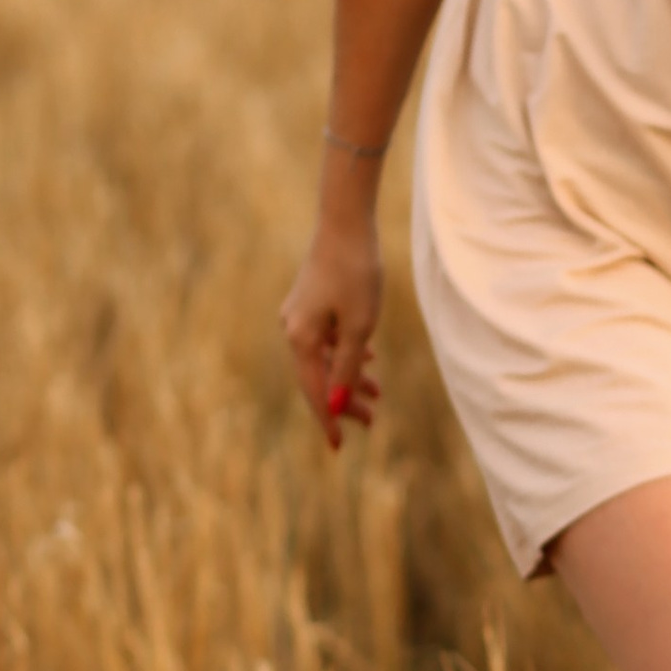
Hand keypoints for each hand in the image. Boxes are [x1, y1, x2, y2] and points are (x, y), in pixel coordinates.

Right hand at [280, 215, 384, 449]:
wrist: (345, 224)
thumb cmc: (356, 274)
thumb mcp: (359, 327)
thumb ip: (347, 367)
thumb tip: (335, 403)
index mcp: (301, 339)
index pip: (314, 391)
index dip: (328, 420)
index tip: (338, 447)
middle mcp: (293, 329)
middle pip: (318, 376)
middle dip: (344, 400)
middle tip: (372, 422)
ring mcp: (300, 314)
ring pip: (325, 357)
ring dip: (350, 375)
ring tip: (378, 393)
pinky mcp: (310, 301)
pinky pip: (327, 338)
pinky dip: (346, 352)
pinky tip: (368, 357)